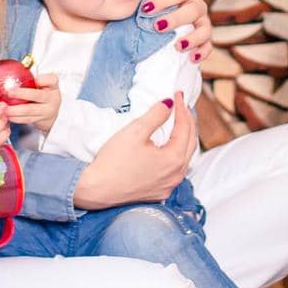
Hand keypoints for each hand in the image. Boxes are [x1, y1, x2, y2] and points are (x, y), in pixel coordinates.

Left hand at [4, 73, 60, 135]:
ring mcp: (47, 112)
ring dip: (15, 110)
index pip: (51, 80)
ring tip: (4, 108)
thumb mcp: (45, 82)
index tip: (33, 79)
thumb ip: (35, 76)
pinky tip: (6, 115)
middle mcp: (53, 99)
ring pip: (30, 111)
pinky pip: (26, 120)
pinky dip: (15, 118)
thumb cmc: (44, 91)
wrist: (52, 111)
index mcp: (53, 86)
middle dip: (23, 94)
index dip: (42, 79)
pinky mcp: (40, 121)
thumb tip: (19, 66)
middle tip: (9, 92)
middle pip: (37, 96)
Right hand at [72, 94, 198, 209]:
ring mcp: (168, 186)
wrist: (97, 189)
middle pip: (190, 143)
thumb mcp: (135, 131)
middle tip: (183, 106)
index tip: (178, 95)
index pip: (184, 128)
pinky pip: (176, 171)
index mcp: (173, 159)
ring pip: (185, 158)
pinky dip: (177, 155)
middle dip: (188, 122)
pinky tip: (171, 149)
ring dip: (185, 139)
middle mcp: (176, 175)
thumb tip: (169, 104)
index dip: (182, 109)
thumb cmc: (114, 161)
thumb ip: (156, 115)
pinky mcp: (160, 192)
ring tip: (181, 123)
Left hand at [142, 0, 211, 62]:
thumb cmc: (156, 1)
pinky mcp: (206, 40)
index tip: (145, 9)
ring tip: (178, 46)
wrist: (162, 17)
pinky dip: (202, 52)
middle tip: (157, 27)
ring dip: (193, 38)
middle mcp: (198, 4)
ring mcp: (204, 22)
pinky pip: (209, 46)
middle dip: (176, 19)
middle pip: (193, 10)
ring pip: (204, 29)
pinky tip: (192, 59)